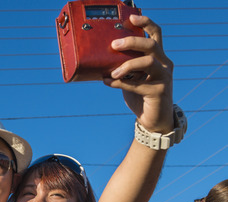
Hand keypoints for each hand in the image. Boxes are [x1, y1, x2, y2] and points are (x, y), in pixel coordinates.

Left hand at [103, 15, 173, 132]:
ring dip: (127, 65)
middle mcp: (164, 64)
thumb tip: (100, 59)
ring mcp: (164, 77)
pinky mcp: (159, 91)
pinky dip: (120, 83)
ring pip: (148, 62)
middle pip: (151, 45)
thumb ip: (123, 67)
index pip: (156, 34)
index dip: (146, 23)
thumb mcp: (132, 78)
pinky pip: (137, 85)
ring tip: (112, 72)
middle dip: (132, 42)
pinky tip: (108, 83)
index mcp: (159, 57)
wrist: (153, 119)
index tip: (132, 18)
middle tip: (114, 45)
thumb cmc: (141, 95)